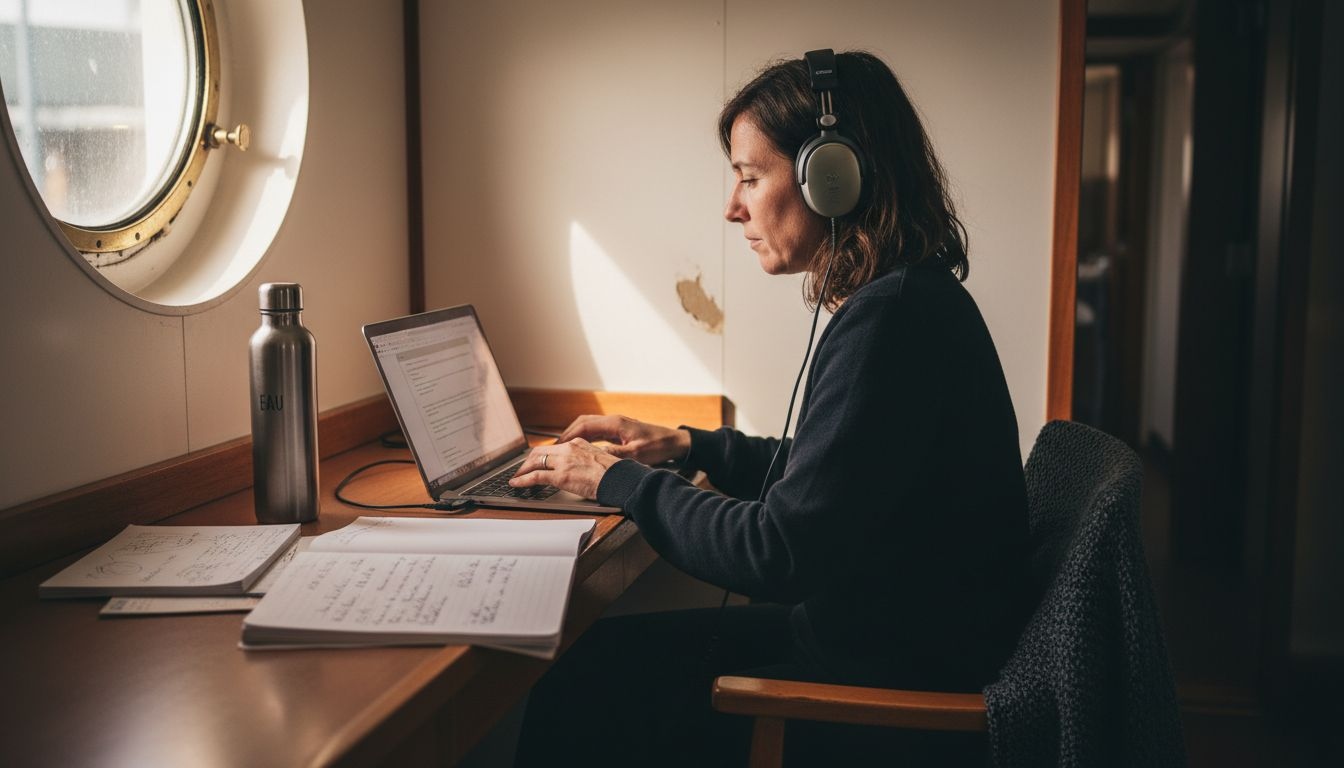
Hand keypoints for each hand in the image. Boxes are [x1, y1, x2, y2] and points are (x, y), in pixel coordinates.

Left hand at [509, 438, 620, 499]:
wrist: (621, 479)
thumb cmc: (615, 474)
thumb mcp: (599, 459)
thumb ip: (586, 460)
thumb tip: (582, 468)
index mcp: (578, 443)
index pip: (554, 447)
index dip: (542, 455)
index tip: (537, 461)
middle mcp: (568, 449)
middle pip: (540, 452)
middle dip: (528, 461)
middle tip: (522, 469)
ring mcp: (563, 462)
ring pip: (535, 462)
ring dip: (523, 470)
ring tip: (517, 477)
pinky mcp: (561, 476)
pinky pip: (535, 477)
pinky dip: (522, 480)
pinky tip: (516, 483)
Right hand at [557, 414, 690, 465]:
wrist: (675, 443)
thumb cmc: (658, 447)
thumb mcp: (636, 455)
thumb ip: (615, 455)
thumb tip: (595, 457)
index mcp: (615, 423)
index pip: (584, 425)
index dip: (568, 436)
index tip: (557, 446)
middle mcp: (613, 421)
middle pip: (582, 423)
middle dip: (567, 435)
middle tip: (554, 448)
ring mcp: (616, 425)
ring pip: (588, 427)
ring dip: (575, 436)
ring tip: (563, 450)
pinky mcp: (620, 431)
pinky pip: (596, 432)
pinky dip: (585, 439)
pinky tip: (580, 449)